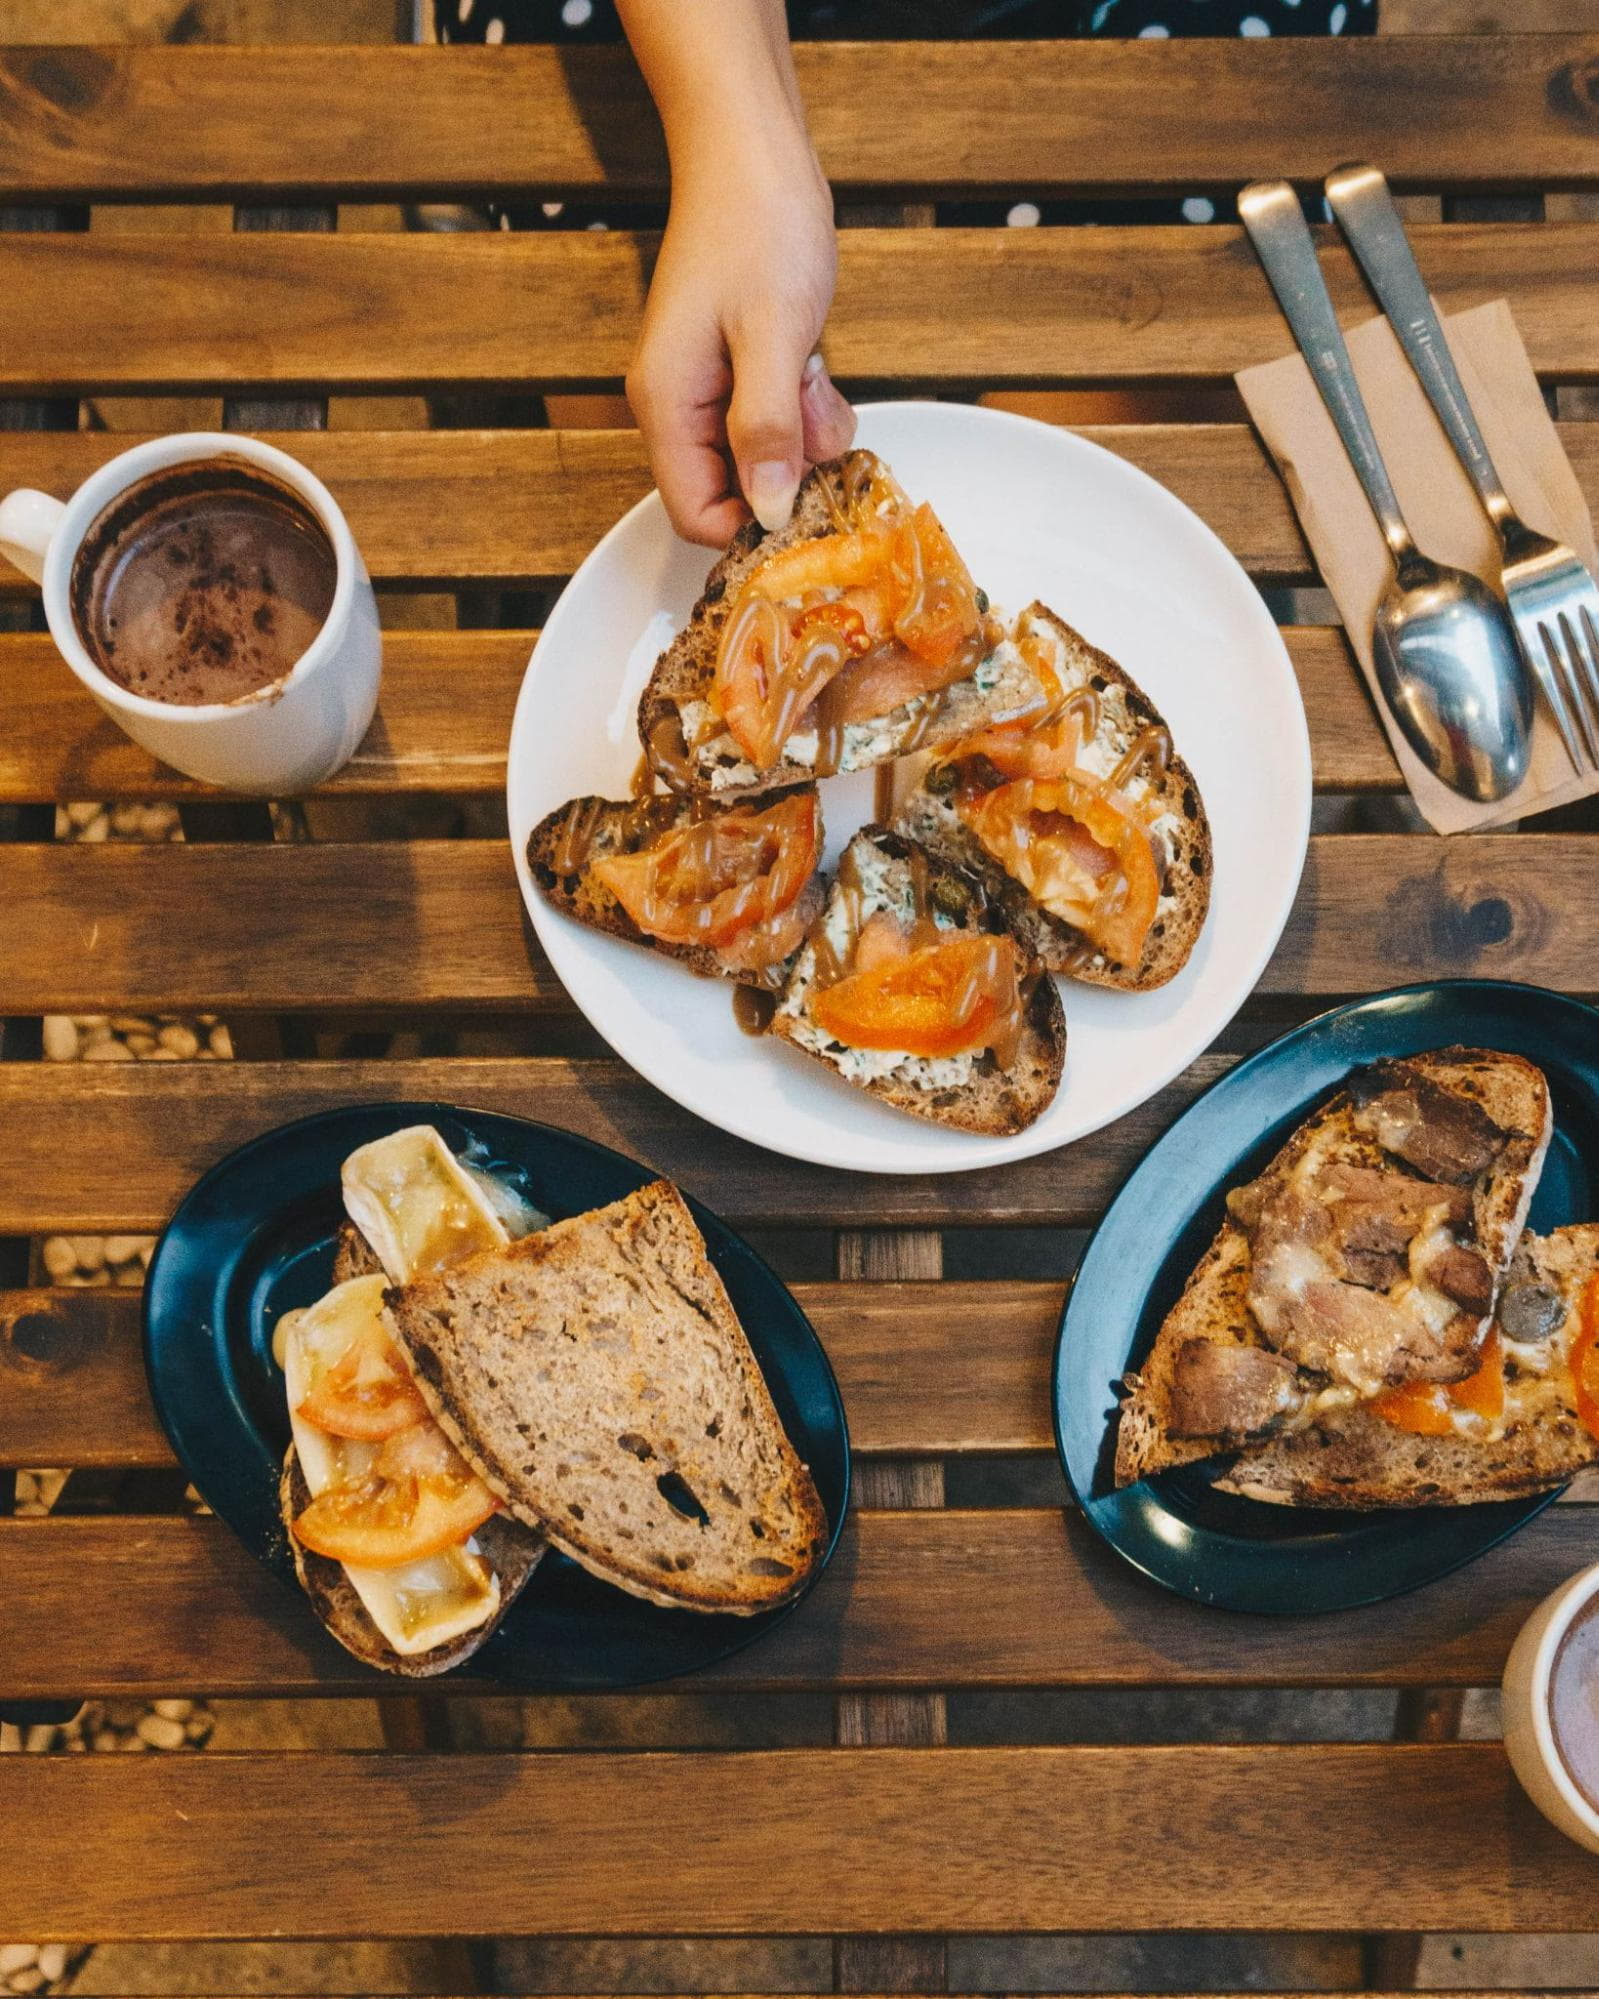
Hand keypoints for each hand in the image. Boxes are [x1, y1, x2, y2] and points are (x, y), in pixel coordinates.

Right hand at [627, 139, 855, 545]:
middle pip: (733, 492)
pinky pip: (776, 421)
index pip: (696, 516)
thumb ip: (766, 429)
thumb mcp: (772, 335)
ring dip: (804, 435)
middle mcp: (678, 407)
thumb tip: (766, 510)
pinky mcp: (737, 371)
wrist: (752, 149)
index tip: (806, 502)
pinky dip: (805, 407)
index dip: (752, 524)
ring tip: (815, 375)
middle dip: (788, 471)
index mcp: (667, 406)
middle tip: (816, 414)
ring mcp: (707, 389)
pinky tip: (814, 364)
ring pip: (763, 458)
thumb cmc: (757, 225)